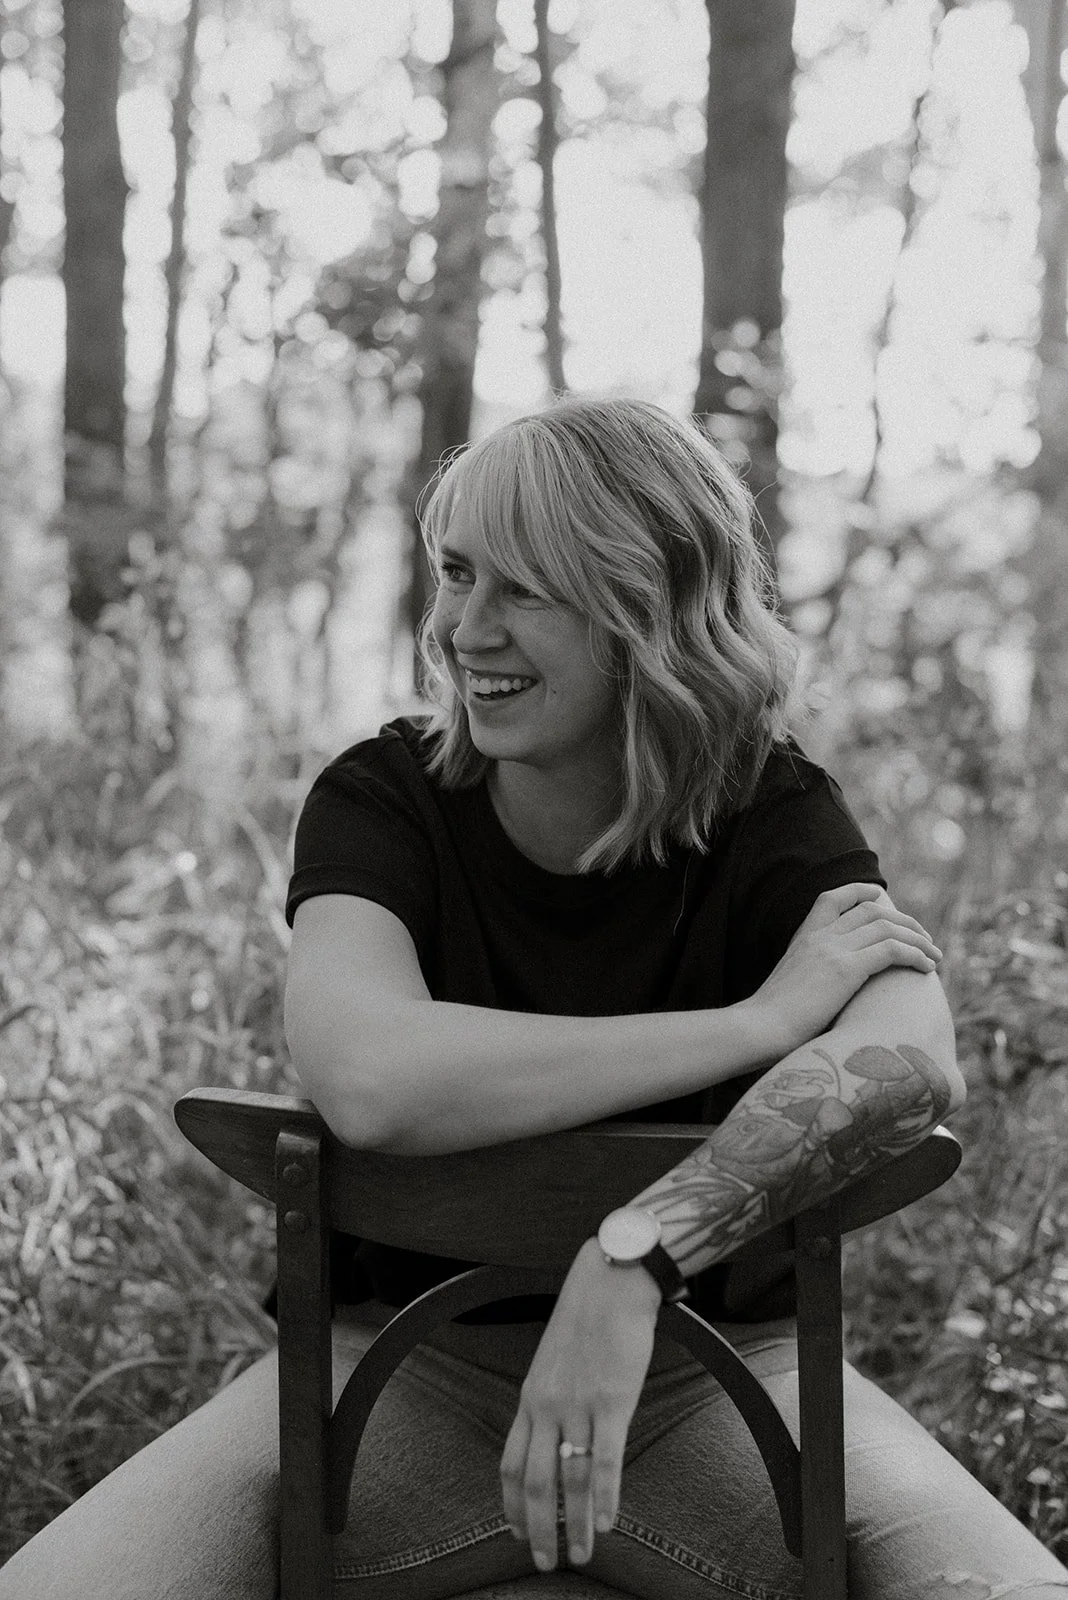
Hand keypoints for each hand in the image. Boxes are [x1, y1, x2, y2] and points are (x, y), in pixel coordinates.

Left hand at [499, 1237, 660, 1572]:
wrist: (612, 1281)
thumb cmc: (587, 1319)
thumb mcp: (553, 1361)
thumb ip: (549, 1399)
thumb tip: (554, 1437)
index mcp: (530, 1397)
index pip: (510, 1464)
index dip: (512, 1505)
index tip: (517, 1533)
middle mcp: (547, 1406)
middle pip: (533, 1481)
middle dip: (538, 1528)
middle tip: (546, 1562)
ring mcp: (578, 1405)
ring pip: (570, 1479)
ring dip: (573, 1524)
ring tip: (580, 1554)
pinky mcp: (611, 1400)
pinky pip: (604, 1460)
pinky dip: (604, 1497)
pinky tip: (607, 1523)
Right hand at [746, 884, 941, 1060]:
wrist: (757, 1028)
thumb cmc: (769, 1022)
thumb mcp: (787, 989)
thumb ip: (807, 980)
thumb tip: (823, 996)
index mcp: (802, 939)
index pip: (832, 898)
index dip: (861, 893)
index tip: (883, 901)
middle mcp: (818, 937)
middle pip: (872, 910)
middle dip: (905, 921)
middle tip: (925, 939)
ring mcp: (832, 950)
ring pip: (888, 928)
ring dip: (918, 939)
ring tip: (935, 955)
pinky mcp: (845, 969)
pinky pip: (892, 950)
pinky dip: (915, 955)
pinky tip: (927, 968)